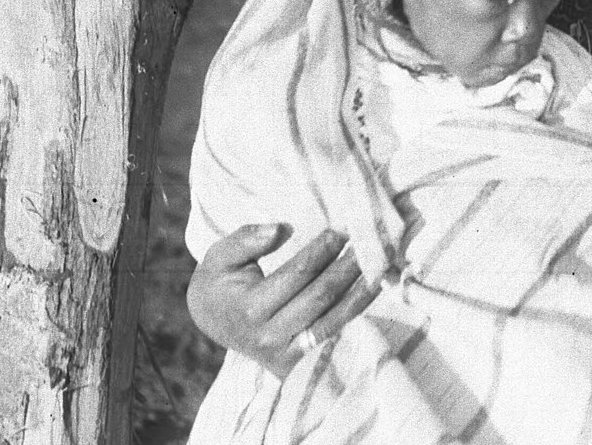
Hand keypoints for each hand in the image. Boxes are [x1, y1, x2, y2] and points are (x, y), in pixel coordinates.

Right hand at [187, 224, 378, 378]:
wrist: (210, 322)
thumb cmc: (219, 281)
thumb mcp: (219, 256)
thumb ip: (245, 240)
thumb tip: (280, 229)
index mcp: (248, 309)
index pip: (296, 275)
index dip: (322, 251)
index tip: (341, 230)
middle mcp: (267, 336)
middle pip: (319, 297)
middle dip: (347, 267)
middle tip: (369, 241)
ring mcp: (283, 353)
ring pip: (332, 320)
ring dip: (360, 291)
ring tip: (380, 264)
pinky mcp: (295, 362)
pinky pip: (331, 334)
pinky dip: (354, 311)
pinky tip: (371, 289)